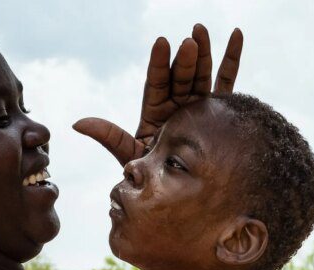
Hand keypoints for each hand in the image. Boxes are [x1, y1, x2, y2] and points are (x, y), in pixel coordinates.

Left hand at [73, 24, 243, 165]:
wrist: (179, 196)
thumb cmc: (154, 178)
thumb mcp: (129, 155)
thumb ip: (109, 136)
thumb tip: (78, 123)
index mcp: (155, 113)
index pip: (156, 84)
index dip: (158, 64)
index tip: (162, 43)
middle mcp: (176, 106)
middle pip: (180, 78)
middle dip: (185, 59)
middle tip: (189, 39)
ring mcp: (197, 107)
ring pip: (201, 75)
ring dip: (204, 52)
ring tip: (201, 30)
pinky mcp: (217, 112)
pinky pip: (226, 84)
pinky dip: (231, 61)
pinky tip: (235, 36)